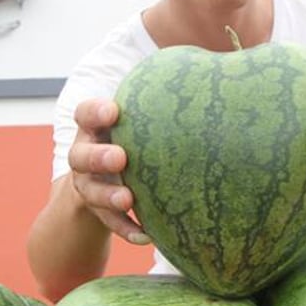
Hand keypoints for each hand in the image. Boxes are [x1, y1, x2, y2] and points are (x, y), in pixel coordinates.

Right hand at [68, 98, 150, 245]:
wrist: (109, 182)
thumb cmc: (141, 140)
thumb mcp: (143, 121)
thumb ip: (163, 101)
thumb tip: (225, 68)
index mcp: (96, 128)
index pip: (85, 114)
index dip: (95, 111)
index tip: (114, 111)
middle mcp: (86, 154)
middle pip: (80, 154)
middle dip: (99, 156)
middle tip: (122, 158)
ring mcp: (89, 185)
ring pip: (89, 191)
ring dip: (108, 195)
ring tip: (128, 199)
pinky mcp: (98, 212)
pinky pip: (107, 224)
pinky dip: (124, 229)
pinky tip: (145, 237)